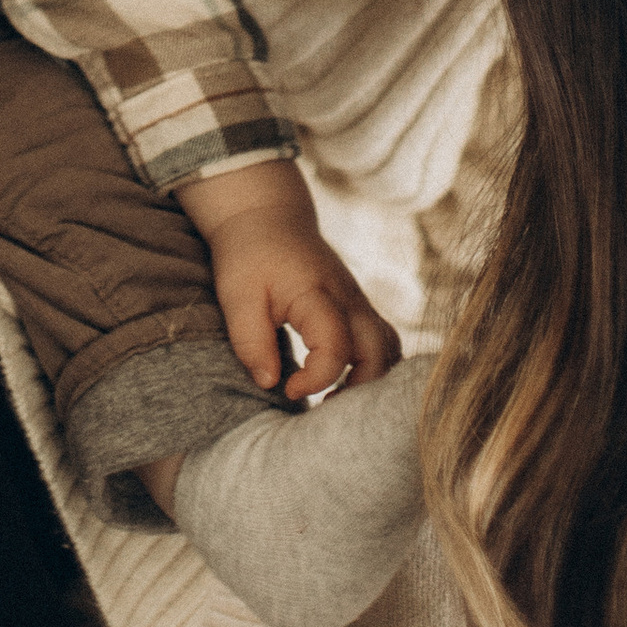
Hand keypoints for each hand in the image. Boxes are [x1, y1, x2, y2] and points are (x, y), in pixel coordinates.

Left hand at [178, 161, 399, 397]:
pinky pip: (382, 341)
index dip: (316, 379)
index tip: (287, 390)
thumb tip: (269, 384)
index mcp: (318, 293)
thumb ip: (251, 341)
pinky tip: (343, 383)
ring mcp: (359, 301)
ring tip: (335, 401)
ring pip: (389, 348)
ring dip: (372, 380)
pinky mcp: (359, 307)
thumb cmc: (249, 257)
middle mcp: (348, 298)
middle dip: (359, 391)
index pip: (336, 347)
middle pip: (379, 352)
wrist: (266, 218)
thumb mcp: (237, 296)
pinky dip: (373, 367)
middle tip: (323, 409)